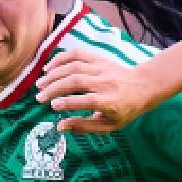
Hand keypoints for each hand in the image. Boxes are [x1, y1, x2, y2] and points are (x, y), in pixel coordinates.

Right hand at [34, 51, 162, 134]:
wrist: (142, 86)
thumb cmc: (124, 110)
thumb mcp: (109, 125)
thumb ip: (84, 126)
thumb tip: (60, 127)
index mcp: (110, 102)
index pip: (87, 101)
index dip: (68, 103)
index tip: (53, 106)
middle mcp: (105, 83)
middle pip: (76, 81)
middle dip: (55, 88)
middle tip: (39, 97)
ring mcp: (101, 68)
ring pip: (74, 67)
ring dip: (54, 74)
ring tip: (40, 85)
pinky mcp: (98, 58)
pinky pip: (77, 54)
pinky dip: (61, 58)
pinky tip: (48, 68)